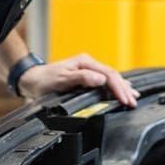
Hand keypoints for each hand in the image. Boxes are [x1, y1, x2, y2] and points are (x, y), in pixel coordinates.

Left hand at [18, 53, 140, 106]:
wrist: (31, 81)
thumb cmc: (44, 81)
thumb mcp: (61, 80)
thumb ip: (82, 78)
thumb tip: (101, 79)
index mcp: (85, 62)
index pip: (108, 75)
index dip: (118, 88)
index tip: (125, 99)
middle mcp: (88, 65)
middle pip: (112, 76)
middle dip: (124, 89)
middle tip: (133, 102)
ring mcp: (87, 71)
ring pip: (110, 78)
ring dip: (121, 88)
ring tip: (132, 97)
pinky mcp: (85, 78)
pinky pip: (104, 81)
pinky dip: (114, 88)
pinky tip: (120, 91)